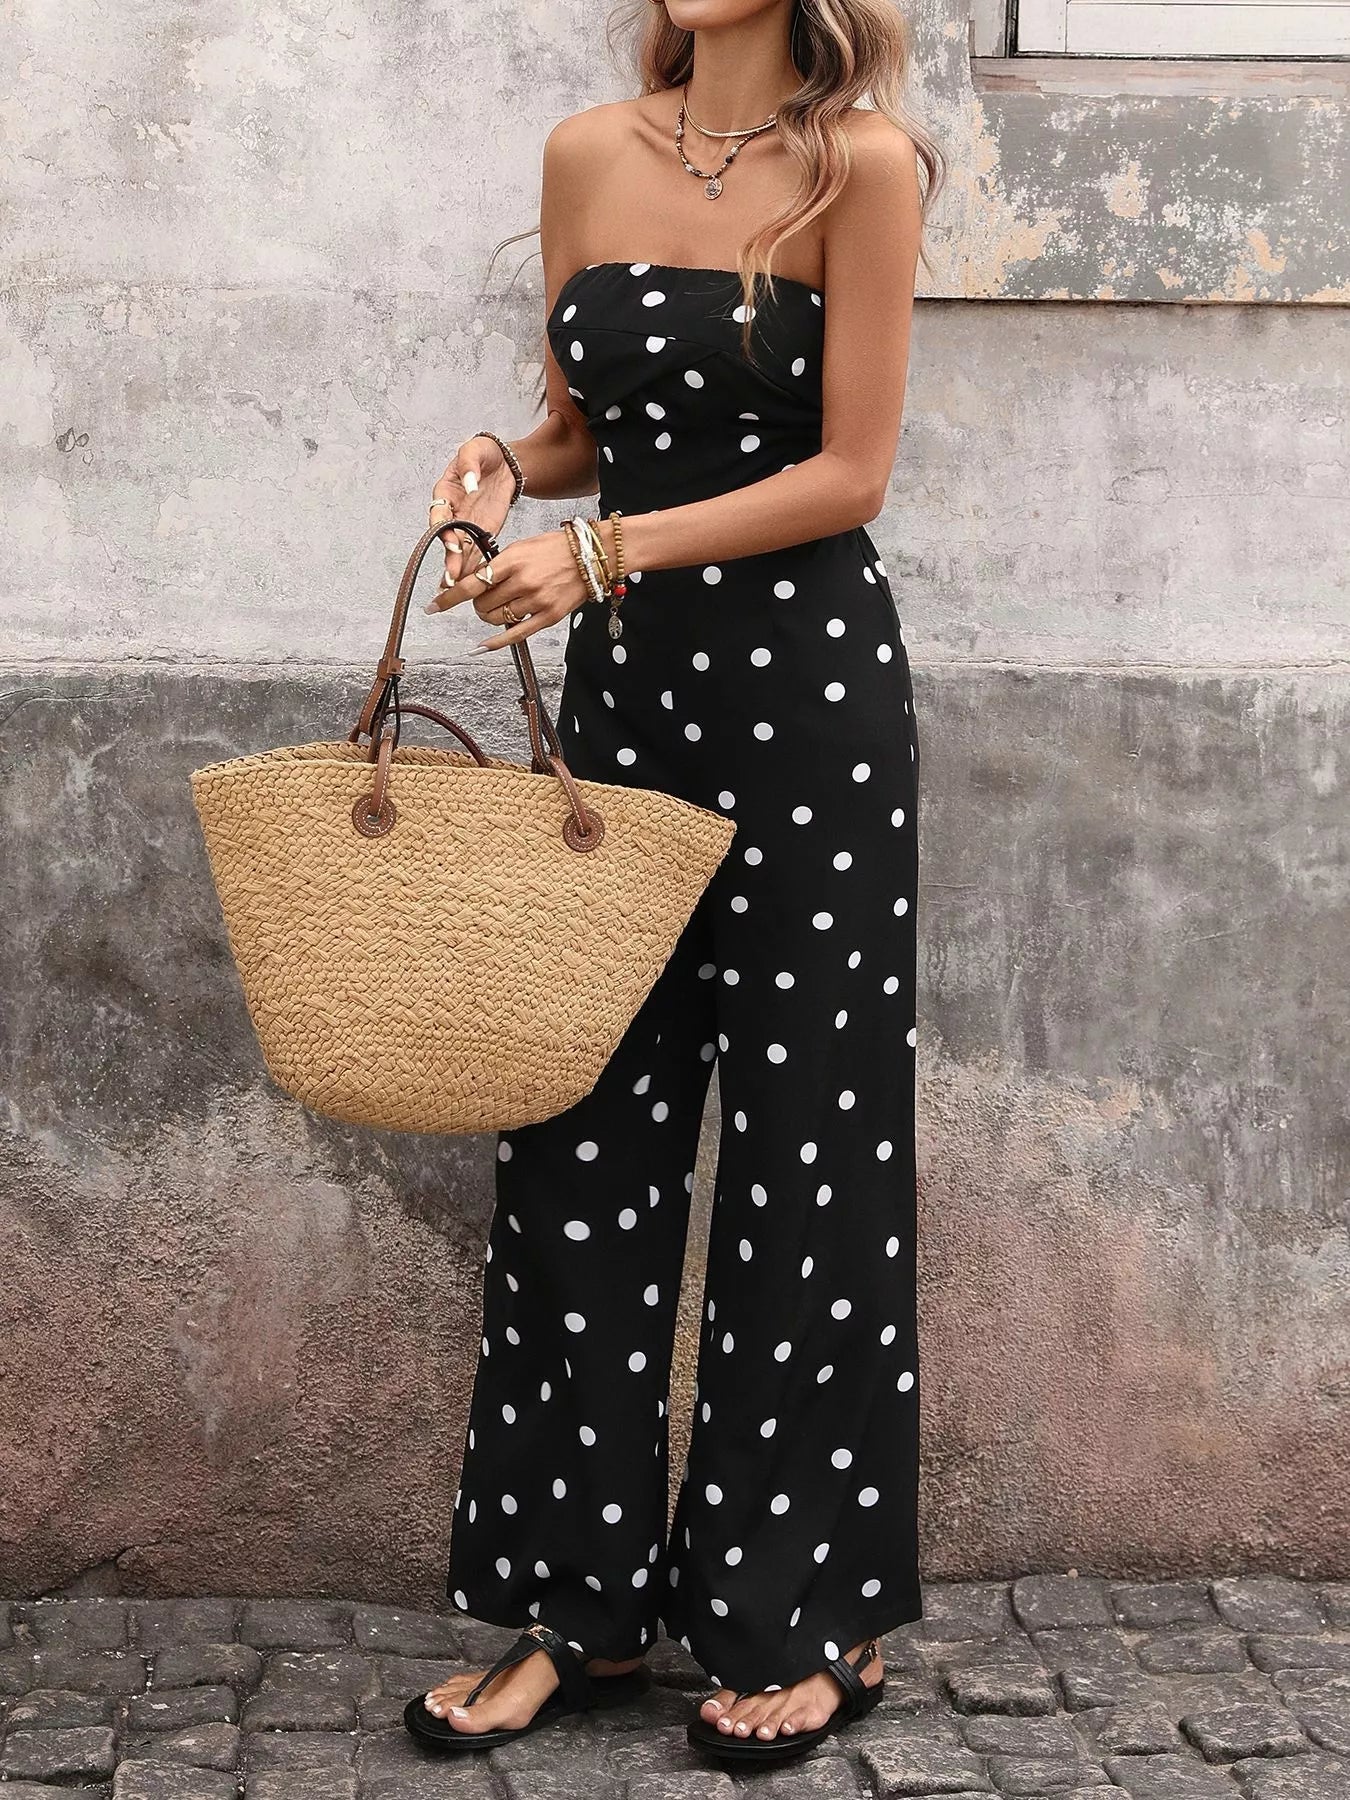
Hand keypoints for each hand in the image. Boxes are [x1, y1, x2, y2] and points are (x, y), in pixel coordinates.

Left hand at [423, 525, 602, 650]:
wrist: (591, 556)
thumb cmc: (554, 549)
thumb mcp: (521, 547)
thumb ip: (497, 565)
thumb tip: (472, 584)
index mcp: (512, 560)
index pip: (471, 584)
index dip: (449, 598)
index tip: (433, 606)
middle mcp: (522, 582)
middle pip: (481, 605)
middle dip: (476, 605)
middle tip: (482, 600)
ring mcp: (536, 601)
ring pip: (496, 619)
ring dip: (488, 617)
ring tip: (497, 608)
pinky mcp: (548, 616)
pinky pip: (515, 635)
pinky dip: (495, 642)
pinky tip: (482, 646)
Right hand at [429, 435, 517, 586]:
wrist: (505, 462)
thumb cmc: (485, 453)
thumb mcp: (475, 449)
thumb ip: (469, 464)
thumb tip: (470, 483)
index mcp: (446, 491)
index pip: (440, 513)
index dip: (442, 529)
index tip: (450, 542)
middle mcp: (452, 511)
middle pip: (447, 538)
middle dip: (450, 558)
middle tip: (451, 578)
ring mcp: (467, 523)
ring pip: (460, 549)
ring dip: (460, 568)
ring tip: (459, 588)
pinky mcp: (482, 530)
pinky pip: (476, 550)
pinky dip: (475, 566)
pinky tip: (475, 582)